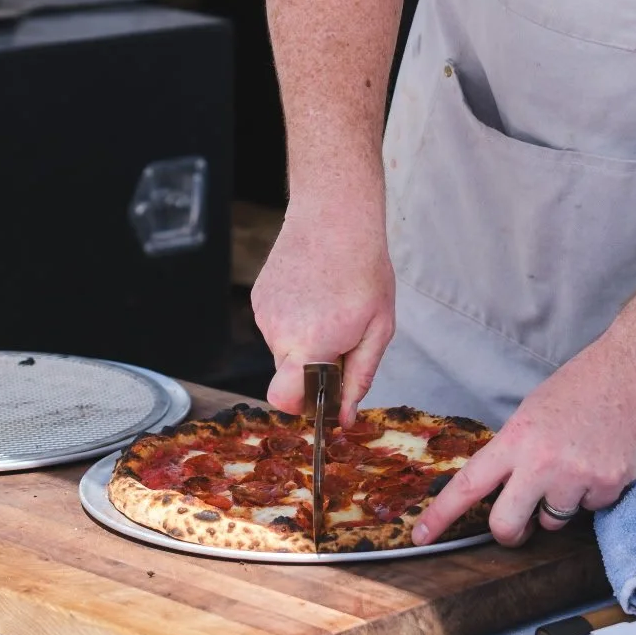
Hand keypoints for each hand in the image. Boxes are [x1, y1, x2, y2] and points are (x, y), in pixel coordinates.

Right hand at [252, 194, 394, 423]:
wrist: (334, 216)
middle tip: (342, 334)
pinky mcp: (258, 296)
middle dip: (313, 365)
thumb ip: (359, 378)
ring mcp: (264, 313)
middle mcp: (278, 332)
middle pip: (289, 373)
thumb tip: (344, 418)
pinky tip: (312, 292)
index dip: (303, 404)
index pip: (284, 399)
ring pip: (283, 347)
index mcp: (310, 344)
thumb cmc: (363, 270)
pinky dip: (292, 318)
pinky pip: (275, 323)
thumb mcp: (378, 329)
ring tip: (328, 304)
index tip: (324, 392)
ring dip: (304, 339)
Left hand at [411, 333, 635, 546]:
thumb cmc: (582, 386)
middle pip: (506, 525)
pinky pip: (591, 509)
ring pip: (553, 522)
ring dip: (558, 506)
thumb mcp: (532, 412)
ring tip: (575, 466)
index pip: (469, 484)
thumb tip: (501, 486)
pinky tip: (601, 461)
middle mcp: (542, 462)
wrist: (632, 373)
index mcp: (517, 439)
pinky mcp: (608, 487)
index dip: (441, 514)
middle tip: (519, 524)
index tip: (421, 534)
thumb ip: (514, 451)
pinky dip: (593, 494)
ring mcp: (577, 478)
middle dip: (510, 532)